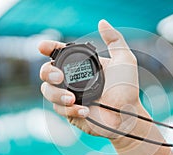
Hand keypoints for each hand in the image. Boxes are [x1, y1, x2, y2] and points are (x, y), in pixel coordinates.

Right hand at [39, 20, 145, 139]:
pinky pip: (59, 109)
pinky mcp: (70, 113)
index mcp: (82, 65)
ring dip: (57, 94)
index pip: (60, 54)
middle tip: (60, 78)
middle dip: (48, 72)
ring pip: (47, 91)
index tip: (43, 47)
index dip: (48, 48)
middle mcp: (73, 80)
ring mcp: (70, 96)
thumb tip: (102, 22)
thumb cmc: (128, 89)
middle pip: (46, 72)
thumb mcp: (124, 60)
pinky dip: (70, 109)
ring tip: (72, 99)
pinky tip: (85, 111)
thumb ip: (114, 40)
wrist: (128, 115)